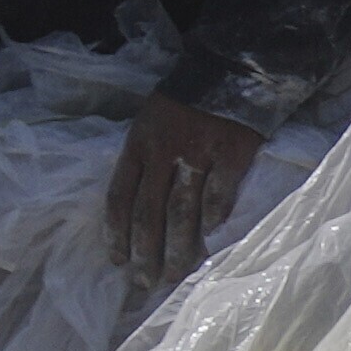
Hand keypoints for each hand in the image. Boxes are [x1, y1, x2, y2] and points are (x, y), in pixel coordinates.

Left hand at [108, 97, 260, 286]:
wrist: (232, 67)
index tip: (117, 262)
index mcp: (138, 145)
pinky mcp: (233, 153)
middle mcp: (163, 153)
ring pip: (182, 212)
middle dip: (146, 253)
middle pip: (149, 213)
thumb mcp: (152, 121)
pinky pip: (220, 194)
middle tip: (145, 284)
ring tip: (176, 275)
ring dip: (178, 248)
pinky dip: (214, 218)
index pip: (119, 197)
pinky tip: (211, 238)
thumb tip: (140, 206)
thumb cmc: (188, 100)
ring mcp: (199, 154)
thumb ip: (145, 157)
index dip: (117, 234)